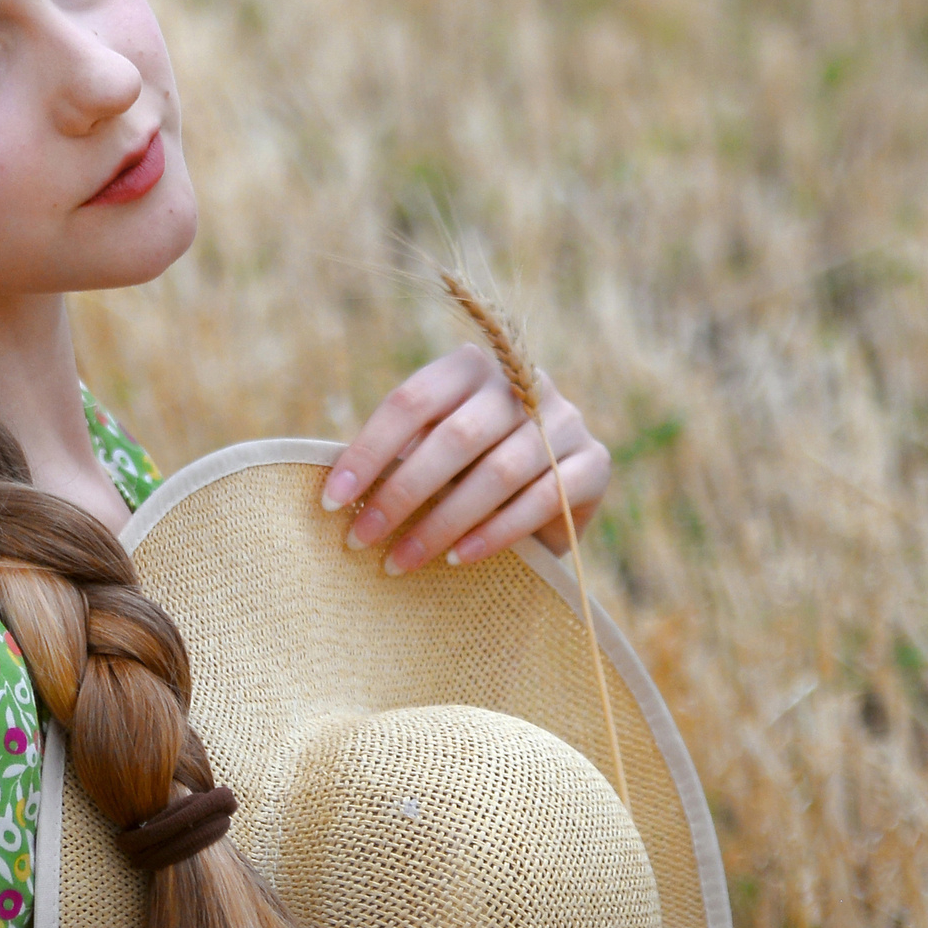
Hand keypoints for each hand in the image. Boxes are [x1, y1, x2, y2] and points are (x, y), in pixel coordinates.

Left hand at [321, 344, 610, 574]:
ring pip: (498, 473)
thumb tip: (336, 492)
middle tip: (360, 540)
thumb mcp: (429, 455)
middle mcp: (524, 382)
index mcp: (471, 367)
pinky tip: (456, 559)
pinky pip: (543, 500)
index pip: (413, 400)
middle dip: (401, 493)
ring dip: (442, 523)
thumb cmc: (466, 476)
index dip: (368, 450)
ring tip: (400, 561)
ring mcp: (566, 420)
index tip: (332, 499)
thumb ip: (398, 458)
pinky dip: (494, 534)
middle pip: (455, 436)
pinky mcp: (595, 463)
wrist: (547, 504)